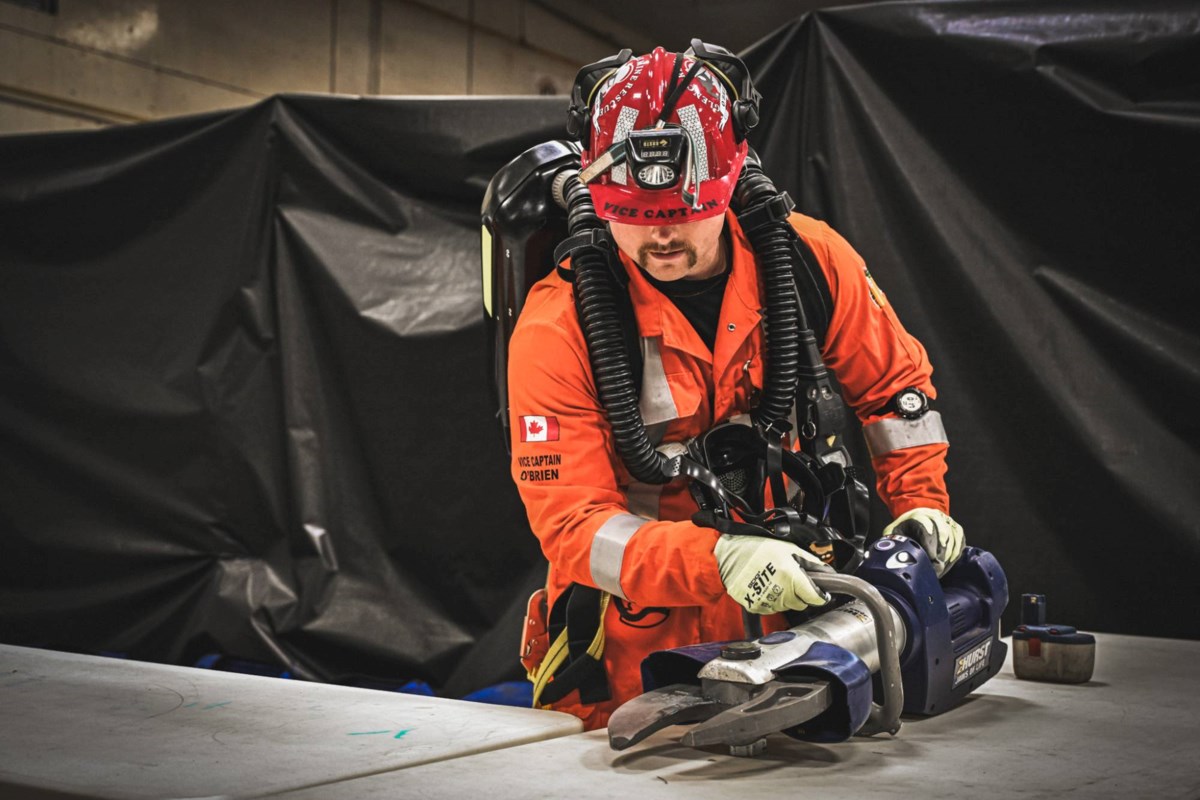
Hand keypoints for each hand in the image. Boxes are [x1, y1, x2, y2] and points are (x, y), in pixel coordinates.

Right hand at [713, 535, 832, 614]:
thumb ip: (810, 562)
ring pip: (786, 608)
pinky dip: (770, 601)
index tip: (820, 594)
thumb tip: (827, 573)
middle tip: (790, 580)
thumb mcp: (790, 549)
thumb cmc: (758, 548)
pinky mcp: (755, 606)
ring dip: (784, 598)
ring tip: (774, 581)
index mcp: (791, 576)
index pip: (815, 598)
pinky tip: (764, 587)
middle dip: (799, 594)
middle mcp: (780, 591)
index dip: (820, 596)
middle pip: (800, 604)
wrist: (731, 554)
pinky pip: (770, 610)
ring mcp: (766, 600)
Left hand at [883, 508, 964, 577]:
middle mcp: (935, 515)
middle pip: (942, 533)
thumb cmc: (905, 525)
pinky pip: (959, 539)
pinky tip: (950, 560)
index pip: (926, 529)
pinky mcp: (955, 527)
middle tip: (937, 566)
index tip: (929, 558)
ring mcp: (947, 520)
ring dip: (949, 553)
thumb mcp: (894, 529)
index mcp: (919, 515)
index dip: (928, 544)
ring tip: (943, 566)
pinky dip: (956, 550)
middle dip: (940, 551)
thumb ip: (891, 538)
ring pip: (953, 536)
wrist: (919, 512)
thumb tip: (887, 551)